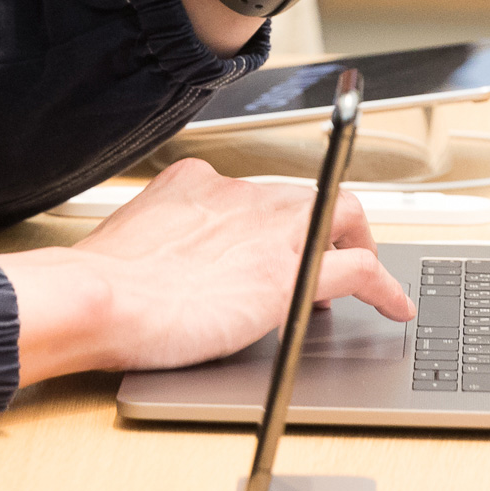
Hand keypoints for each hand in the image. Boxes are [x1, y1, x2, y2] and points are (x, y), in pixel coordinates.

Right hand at [0, 159, 417, 384]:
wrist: (97, 299)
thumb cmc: (98, 289)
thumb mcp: (130, 247)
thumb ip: (161, 248)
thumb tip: (165, 276)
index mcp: (196, 183)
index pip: (254, 192)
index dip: (274, 221)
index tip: (272, 243)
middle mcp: (239, 195)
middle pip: (306, 194)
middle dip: (323, 226)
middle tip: (323, 263)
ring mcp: (269, 229)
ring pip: (344, 214)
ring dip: (360, 245)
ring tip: (368, 280)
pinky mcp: (291, 273)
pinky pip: (361, 270)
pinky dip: (385, 287)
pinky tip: (393, 307)